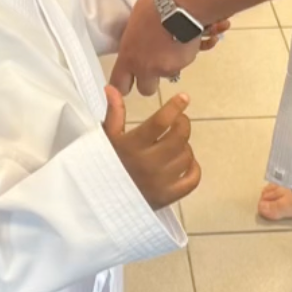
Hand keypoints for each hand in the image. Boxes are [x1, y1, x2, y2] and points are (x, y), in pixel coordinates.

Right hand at [102, 85, 200, 208]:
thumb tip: (112, 88)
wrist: (97, 203)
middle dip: (183, 123)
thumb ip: (113, 113)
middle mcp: (148, 164)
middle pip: (179, 137)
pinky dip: (194, 168)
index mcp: (132, 146)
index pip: (161, 122)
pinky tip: (185, 162)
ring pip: (186, 156)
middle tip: (179, 121)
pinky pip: (192, 180)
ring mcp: (160, 183)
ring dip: (185, 145)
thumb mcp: (106, 138)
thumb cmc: (103, 165)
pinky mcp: (167, 198)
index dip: (175, 107)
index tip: (184, 98)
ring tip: (176, 142)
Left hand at [111, 0, 202, 96]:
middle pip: (146, 89)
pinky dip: (185, 53)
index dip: (123, 85)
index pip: (119, 85)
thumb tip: (138, 39)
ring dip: (169, 65)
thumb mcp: (135, 23)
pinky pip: (184, 62)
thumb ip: (134, 39)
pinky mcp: (186, 62)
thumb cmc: (152, 6)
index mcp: (129, 57)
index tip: (127, 81)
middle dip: (150, 79)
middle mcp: (146, 68)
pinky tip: (186, 37)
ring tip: (174, 45)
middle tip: (155, 63)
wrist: (180, 4)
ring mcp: (167, 68)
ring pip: (168, 75)